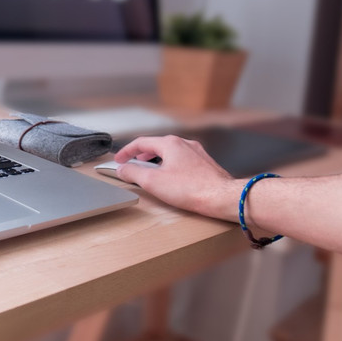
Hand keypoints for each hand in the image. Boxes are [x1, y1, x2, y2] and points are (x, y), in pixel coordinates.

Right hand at [114, 135, 239, 221]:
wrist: (222, 197)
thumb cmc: (192, 189)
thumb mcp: (152, 181)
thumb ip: (133, 173)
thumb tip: (122, 169)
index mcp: (170, 143)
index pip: (141, 142)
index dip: (126, 151)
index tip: (119, 160)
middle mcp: (184, 144)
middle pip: (156, 146)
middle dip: (141, 156)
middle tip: (132, 165)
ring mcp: (197, 153)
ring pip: (170, 153)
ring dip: (156, 161)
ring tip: (150, 172)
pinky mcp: (205, 164)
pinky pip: (182, 161)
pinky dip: (170, 166)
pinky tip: (171, 179)